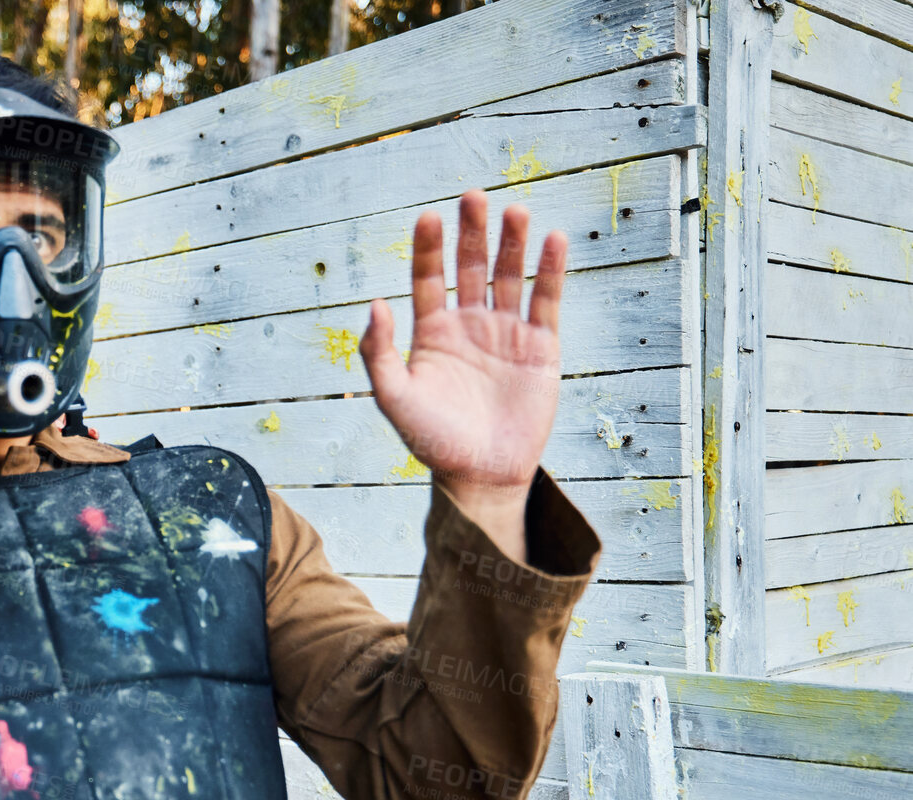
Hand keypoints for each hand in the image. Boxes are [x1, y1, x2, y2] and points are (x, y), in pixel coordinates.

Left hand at [360, 190, 566, 560]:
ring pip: (509, 276)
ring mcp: (506, 333)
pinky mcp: (541, 348)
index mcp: (431, 333)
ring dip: (511, 244)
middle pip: (470, 267)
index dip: (427, 247)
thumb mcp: (394, 398)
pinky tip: (552, 239)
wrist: (480, 476)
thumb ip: (379, 352)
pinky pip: (546, 301)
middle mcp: (469, 325)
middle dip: (471, 233)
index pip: (428, 277)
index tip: (428, 216)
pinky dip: (549, 271)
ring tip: (515, 211)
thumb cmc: (432, 441)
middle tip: (473, 197)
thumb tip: (373, 303)